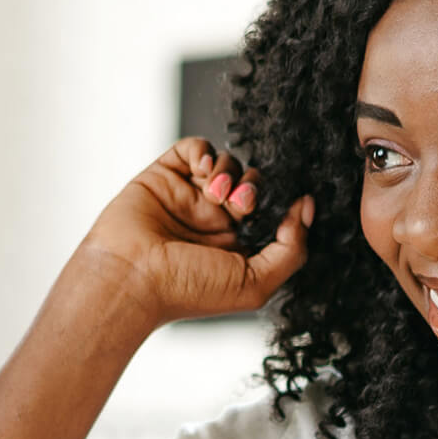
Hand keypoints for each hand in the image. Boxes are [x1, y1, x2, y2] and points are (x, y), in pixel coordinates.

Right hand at [76, 136, 315, 325]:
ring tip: (217, 193)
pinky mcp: (164, 176)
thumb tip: (306, 209)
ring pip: (226, 163)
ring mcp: (189, 196)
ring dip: (230, 171)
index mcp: (237, 246)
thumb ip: (291, 248)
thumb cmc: (186, 290)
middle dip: (256, 187)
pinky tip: (203, 170)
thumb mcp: (255, 283)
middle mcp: (214, 220)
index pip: (272, 210)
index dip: (282, 203)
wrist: (131, 278)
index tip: (289, 204)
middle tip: (243, 204)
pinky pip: (193, 148)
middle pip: (252, 182)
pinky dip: (204, 151)